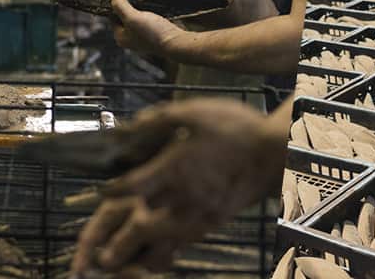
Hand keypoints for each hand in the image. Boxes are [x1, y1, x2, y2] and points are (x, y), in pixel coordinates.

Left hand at [72, 98, 286, 275]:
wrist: (274, 152)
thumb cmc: (235, 127)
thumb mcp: (194, 111)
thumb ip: (159, 118)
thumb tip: (131, 125)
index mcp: (174, 168)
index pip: (131, 187)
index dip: (109, 191)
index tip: (100, 191)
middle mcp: (183, 197)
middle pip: (141, 228)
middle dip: (118, 243)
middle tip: (100, 255)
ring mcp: (200, 214)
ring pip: (163, 245)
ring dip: (140, 256)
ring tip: (123, 264)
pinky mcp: (214, 223)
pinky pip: (184, 245)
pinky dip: (166, 253)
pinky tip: (159, 254)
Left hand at [110, 0, 183, 56]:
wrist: (175, 41)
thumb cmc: (152, 32)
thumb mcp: (132, 17)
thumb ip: (120, 7)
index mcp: (121, 37)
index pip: (112, 17)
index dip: (115, 5)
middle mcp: (130, 38)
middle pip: (124, 17)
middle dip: (128, 5)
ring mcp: (142, 36)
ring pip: (136, 17)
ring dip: (138, 7)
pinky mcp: (153, 32)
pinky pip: (147, 19)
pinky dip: (148, 11)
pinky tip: (151, 4)